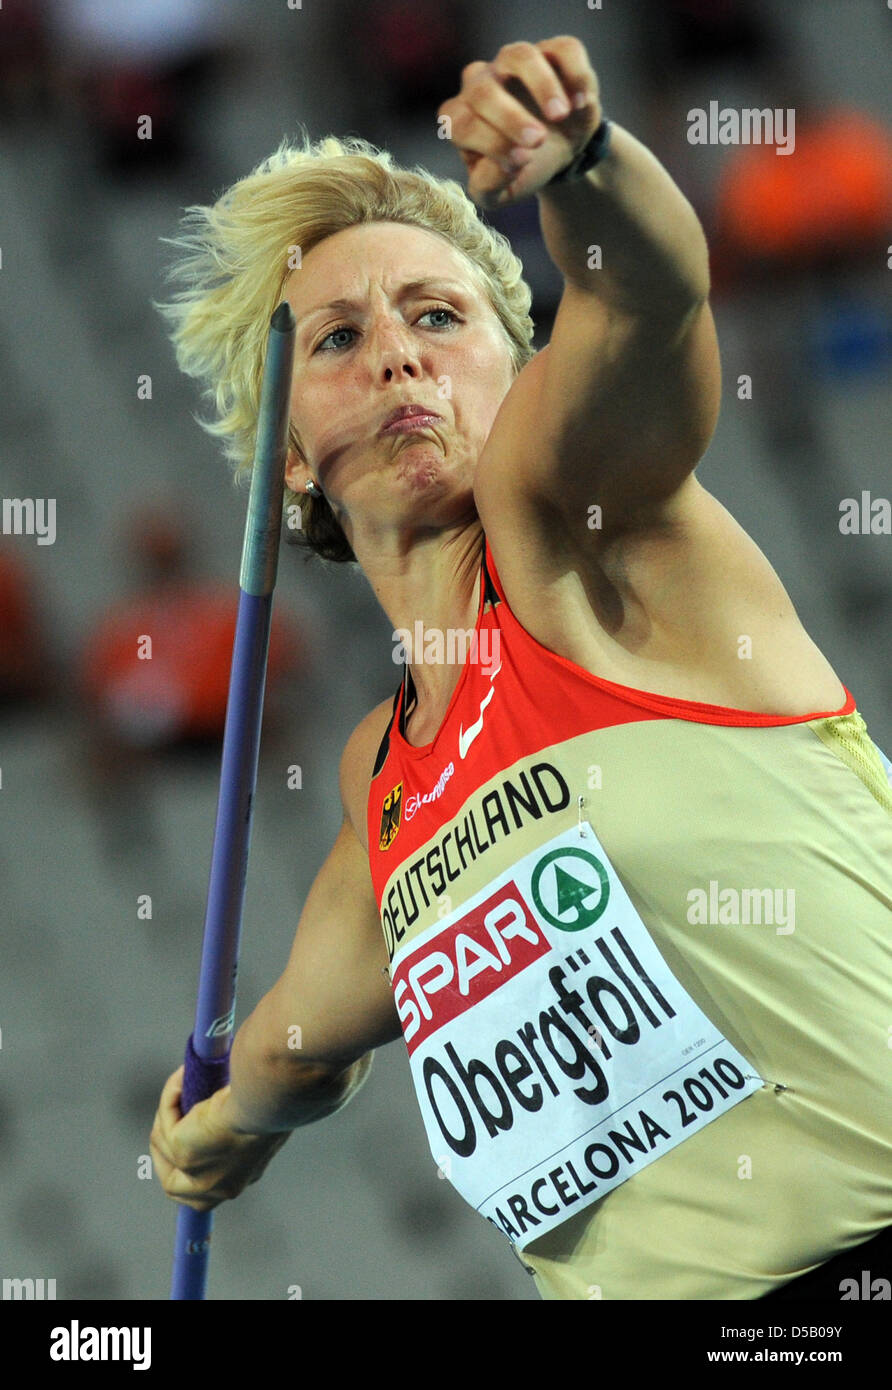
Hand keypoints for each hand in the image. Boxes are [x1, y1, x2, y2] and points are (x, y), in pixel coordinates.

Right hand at [149, 1064, 290, 1211]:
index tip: (182, 1150)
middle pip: (175, 1184)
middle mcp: (220, 1188)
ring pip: (163, 1147)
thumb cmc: (278, 1100)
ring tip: (181, 1083)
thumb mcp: (259, 1119)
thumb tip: (224, 1107)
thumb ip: (241, 1124)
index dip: (190, 1171)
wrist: (272, 1099)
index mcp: (242, 1179)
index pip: (208, 1190)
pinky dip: (170, 1099)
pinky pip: (164, 1123)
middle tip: (170, 1115)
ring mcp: (199, 1176)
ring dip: (167, 1115)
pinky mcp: (182, 1154)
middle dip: (164, 1150)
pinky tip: (181, 1078)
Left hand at [437, 37, 602, 209]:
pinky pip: (562, 49)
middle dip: (510, 117)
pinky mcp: (552, 52)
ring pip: (520, 56)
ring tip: (561, 115)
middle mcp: (481, 82)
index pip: (461, 123)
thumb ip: (489, 186)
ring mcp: (515, 62)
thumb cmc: (521, 168)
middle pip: (483, 90)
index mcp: (461, 116)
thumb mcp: (500, 192)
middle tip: (538, 141)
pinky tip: (580, 103)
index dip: (489, 142)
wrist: (558, 151)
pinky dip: (574, 73)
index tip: (521, 161)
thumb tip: (509, 165)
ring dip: (541, 85)